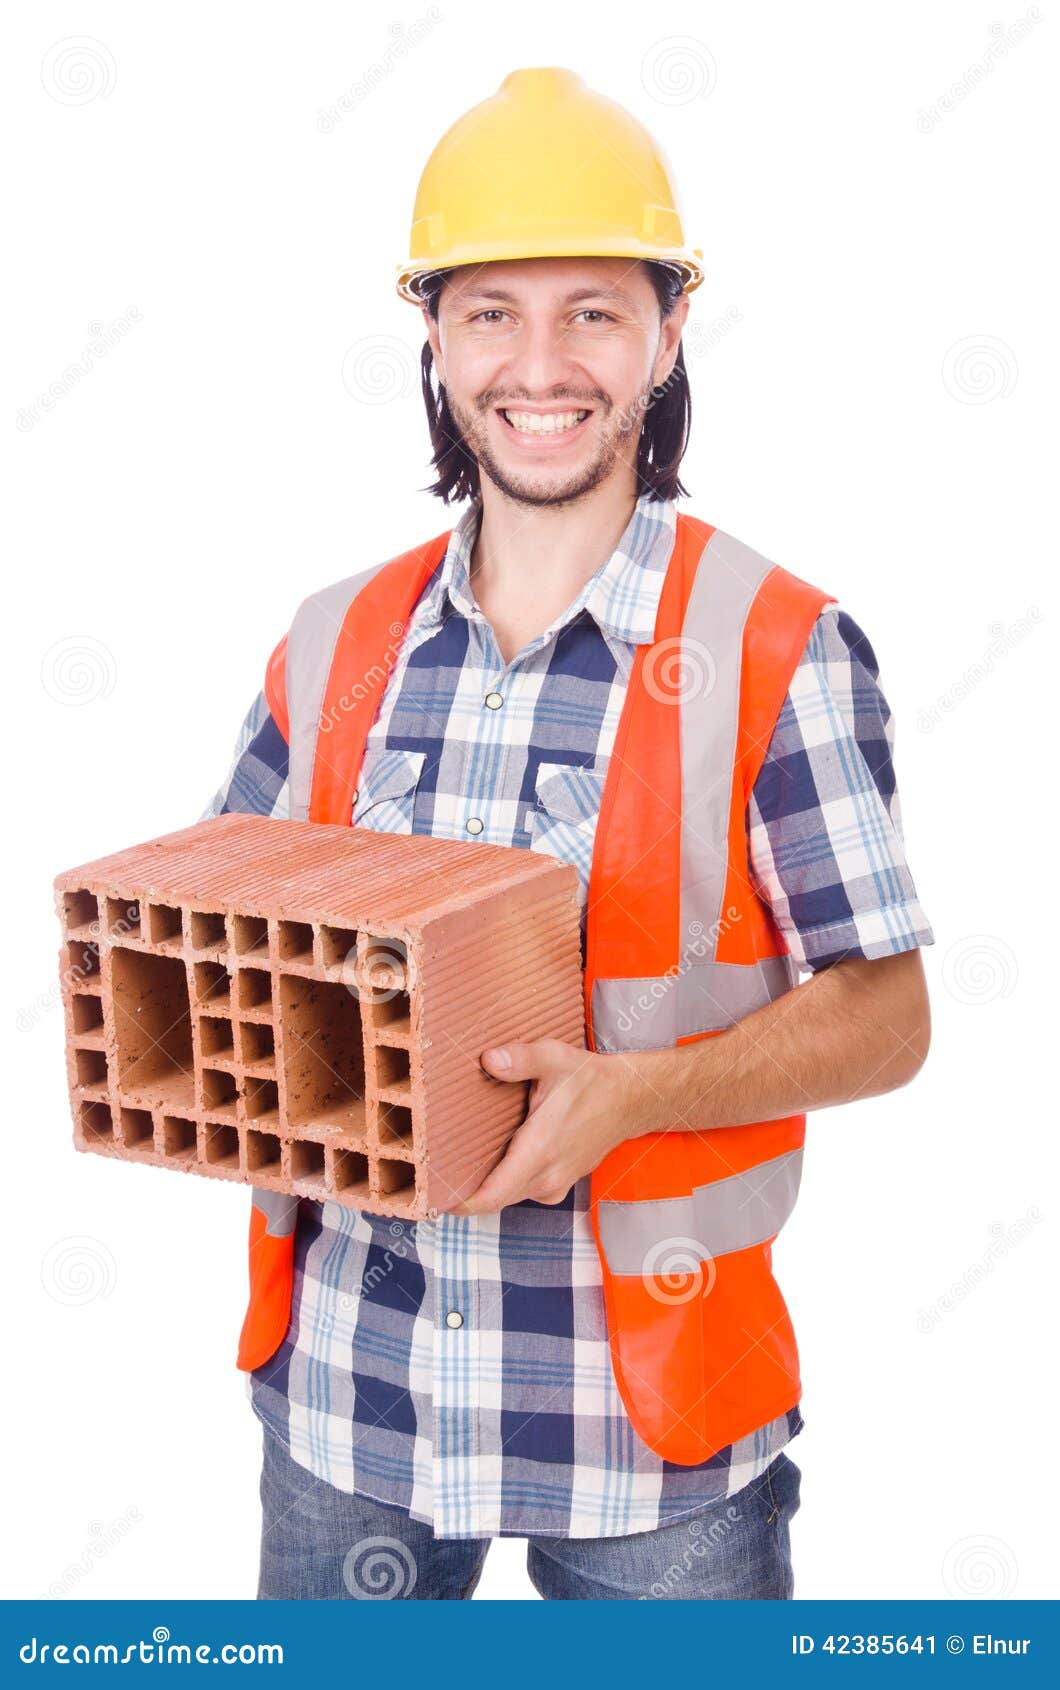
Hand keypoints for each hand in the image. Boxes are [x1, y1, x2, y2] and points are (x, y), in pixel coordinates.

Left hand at [448, 1038, 661, 1214]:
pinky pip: (524, 1190)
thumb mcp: (555, 1058)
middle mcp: (547, 1175)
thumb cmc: (591, 1080)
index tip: (434, 1198)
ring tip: (456, 1167)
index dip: (461, 1203)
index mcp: (540, 1150)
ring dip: (486, 1187)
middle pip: (495, 1199)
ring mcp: (556, 1183)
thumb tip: (489, 1060)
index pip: (493, 1195)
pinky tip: (492, 1161)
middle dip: (465, 1192)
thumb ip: (520, 1059)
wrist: (631, 1100)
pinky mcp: (560, 1182)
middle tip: (433, 1175)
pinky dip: (505, 1183)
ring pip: (509, 1195)